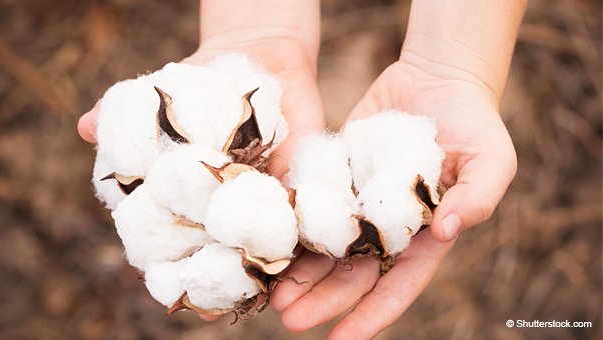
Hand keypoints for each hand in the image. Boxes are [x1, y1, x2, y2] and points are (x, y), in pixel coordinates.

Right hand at [76, 37, 324, 320]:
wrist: (259, 57)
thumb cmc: (201, 81)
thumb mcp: (161, 97)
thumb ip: (123, 117)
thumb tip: (86, 127)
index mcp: (181, 200)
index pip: (167, 245)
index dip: (164, 268)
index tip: (163, 286)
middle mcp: (219, 211)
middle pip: (212, 257)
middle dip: (212, 281)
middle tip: (211, 303)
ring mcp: (258, 205)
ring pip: (256, 250)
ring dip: (253, 272)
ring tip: (253, 293)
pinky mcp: (295, 192)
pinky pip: (299, 224)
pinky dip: (297, 244)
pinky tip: (294, 261)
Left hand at [271, 59, 516, 337]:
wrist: (436, 79)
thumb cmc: (473, 122)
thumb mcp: (492, 158)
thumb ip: (478, 197)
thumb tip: (447, 231)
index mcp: (424, 235)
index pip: (397, 285)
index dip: (370, 314)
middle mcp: (387, 228)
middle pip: (353, 274)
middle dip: (323, 299)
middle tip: (289, 318)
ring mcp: (358, 203)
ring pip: (326, 248)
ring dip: (301, 273)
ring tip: (272, 294)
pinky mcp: (336, 178)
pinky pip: (311, 207)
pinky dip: (293, 227)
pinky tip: (270, 244)